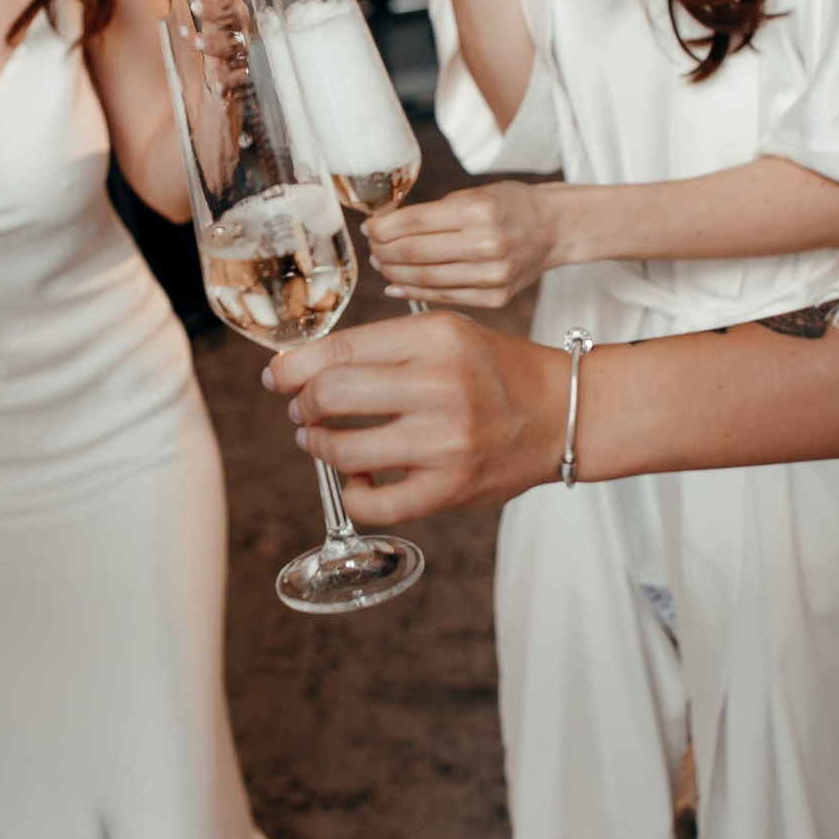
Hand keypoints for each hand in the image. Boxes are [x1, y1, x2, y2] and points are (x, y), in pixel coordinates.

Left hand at [264, 312, 567, 524]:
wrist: (562, 413)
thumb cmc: (495, 372)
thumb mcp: (445, 335)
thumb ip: (380, 348)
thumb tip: (299, 371)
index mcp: (436, 337)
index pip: (339, 349)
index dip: (293, 367)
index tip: (276, 378)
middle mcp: (441, 385)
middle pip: (331, 395)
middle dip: (305, 404)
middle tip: (306, 410)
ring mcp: (447, 441)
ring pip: (344, 450)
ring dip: (319, 446)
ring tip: (322, 440)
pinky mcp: (452, 488)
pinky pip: (375, 504)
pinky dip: (353, 494)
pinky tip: (358, 480)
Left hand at [365, 181, 569, 307]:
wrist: (554, 228)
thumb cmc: (511, 206)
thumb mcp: (474, 195)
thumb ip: (433, 214)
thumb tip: (385, 229)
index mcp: (478, 211)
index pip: (413, 222)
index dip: (383, 227)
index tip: (369, 227)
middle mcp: (486, 244)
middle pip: (415, 253)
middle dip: (384, 251)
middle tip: (373, 248)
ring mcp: (492, 275)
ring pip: (426, 278)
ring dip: (395, 273)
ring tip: (382, 266)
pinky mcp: (495, 297)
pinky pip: (445, 297)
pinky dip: (415, 293)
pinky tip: (397, 287)